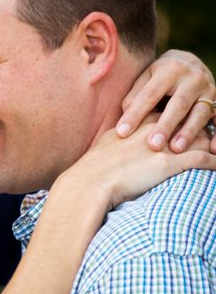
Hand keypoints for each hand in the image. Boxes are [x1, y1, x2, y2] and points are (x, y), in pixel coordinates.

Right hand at [63, 117, 215, 209]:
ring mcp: (163, 145)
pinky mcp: (169, 164)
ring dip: (211, 144)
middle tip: (208, 137)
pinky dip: (215, 162)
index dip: (179, 120)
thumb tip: (121, 137)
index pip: (168, 114)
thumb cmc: (93, 166)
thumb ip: (121, 136)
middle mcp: (154, 129)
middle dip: (200, 129)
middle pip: (187, 122)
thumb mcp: (107, 142)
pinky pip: (202, 159)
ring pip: (199, 138)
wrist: (90, 180)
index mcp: (139, 122)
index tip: (185, 126)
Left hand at [116, 50, 215, 153]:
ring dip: (189, 132)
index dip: (135, 114)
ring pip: (200, 113)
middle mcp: (193, 78)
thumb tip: (126, 119)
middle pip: (178, 104)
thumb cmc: (158, 76)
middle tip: (153, 145)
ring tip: (176, 149)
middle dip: (165, 126)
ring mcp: (209, 89)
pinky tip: (212, 150)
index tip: (122, 133)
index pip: (149, 95)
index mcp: (170, 69)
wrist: (189, 64)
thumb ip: (135, 96)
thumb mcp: (145, 78)